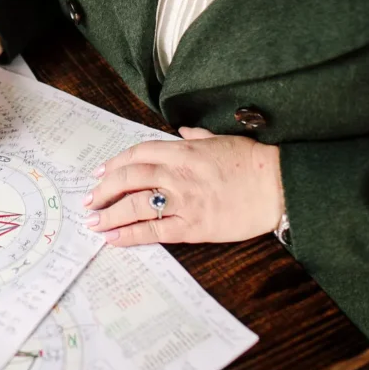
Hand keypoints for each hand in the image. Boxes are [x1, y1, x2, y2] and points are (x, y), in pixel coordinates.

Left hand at [83, 127, 283, 245]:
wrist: (278, 186)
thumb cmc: (253, 161)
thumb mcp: (221, 139)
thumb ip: (197, 136)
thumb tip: (184, 131)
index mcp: (183, 150)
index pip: (137, 154)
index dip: (115, 163)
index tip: (101, 173)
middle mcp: (177, 173)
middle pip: (128, 178)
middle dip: (104, 190)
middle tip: (90, 200)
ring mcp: (184, 200)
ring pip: (134, 205)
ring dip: (109, 214)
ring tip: (93, 222)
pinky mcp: (193, 226)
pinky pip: (154, 231)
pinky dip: (129, 234)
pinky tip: (113, 239)